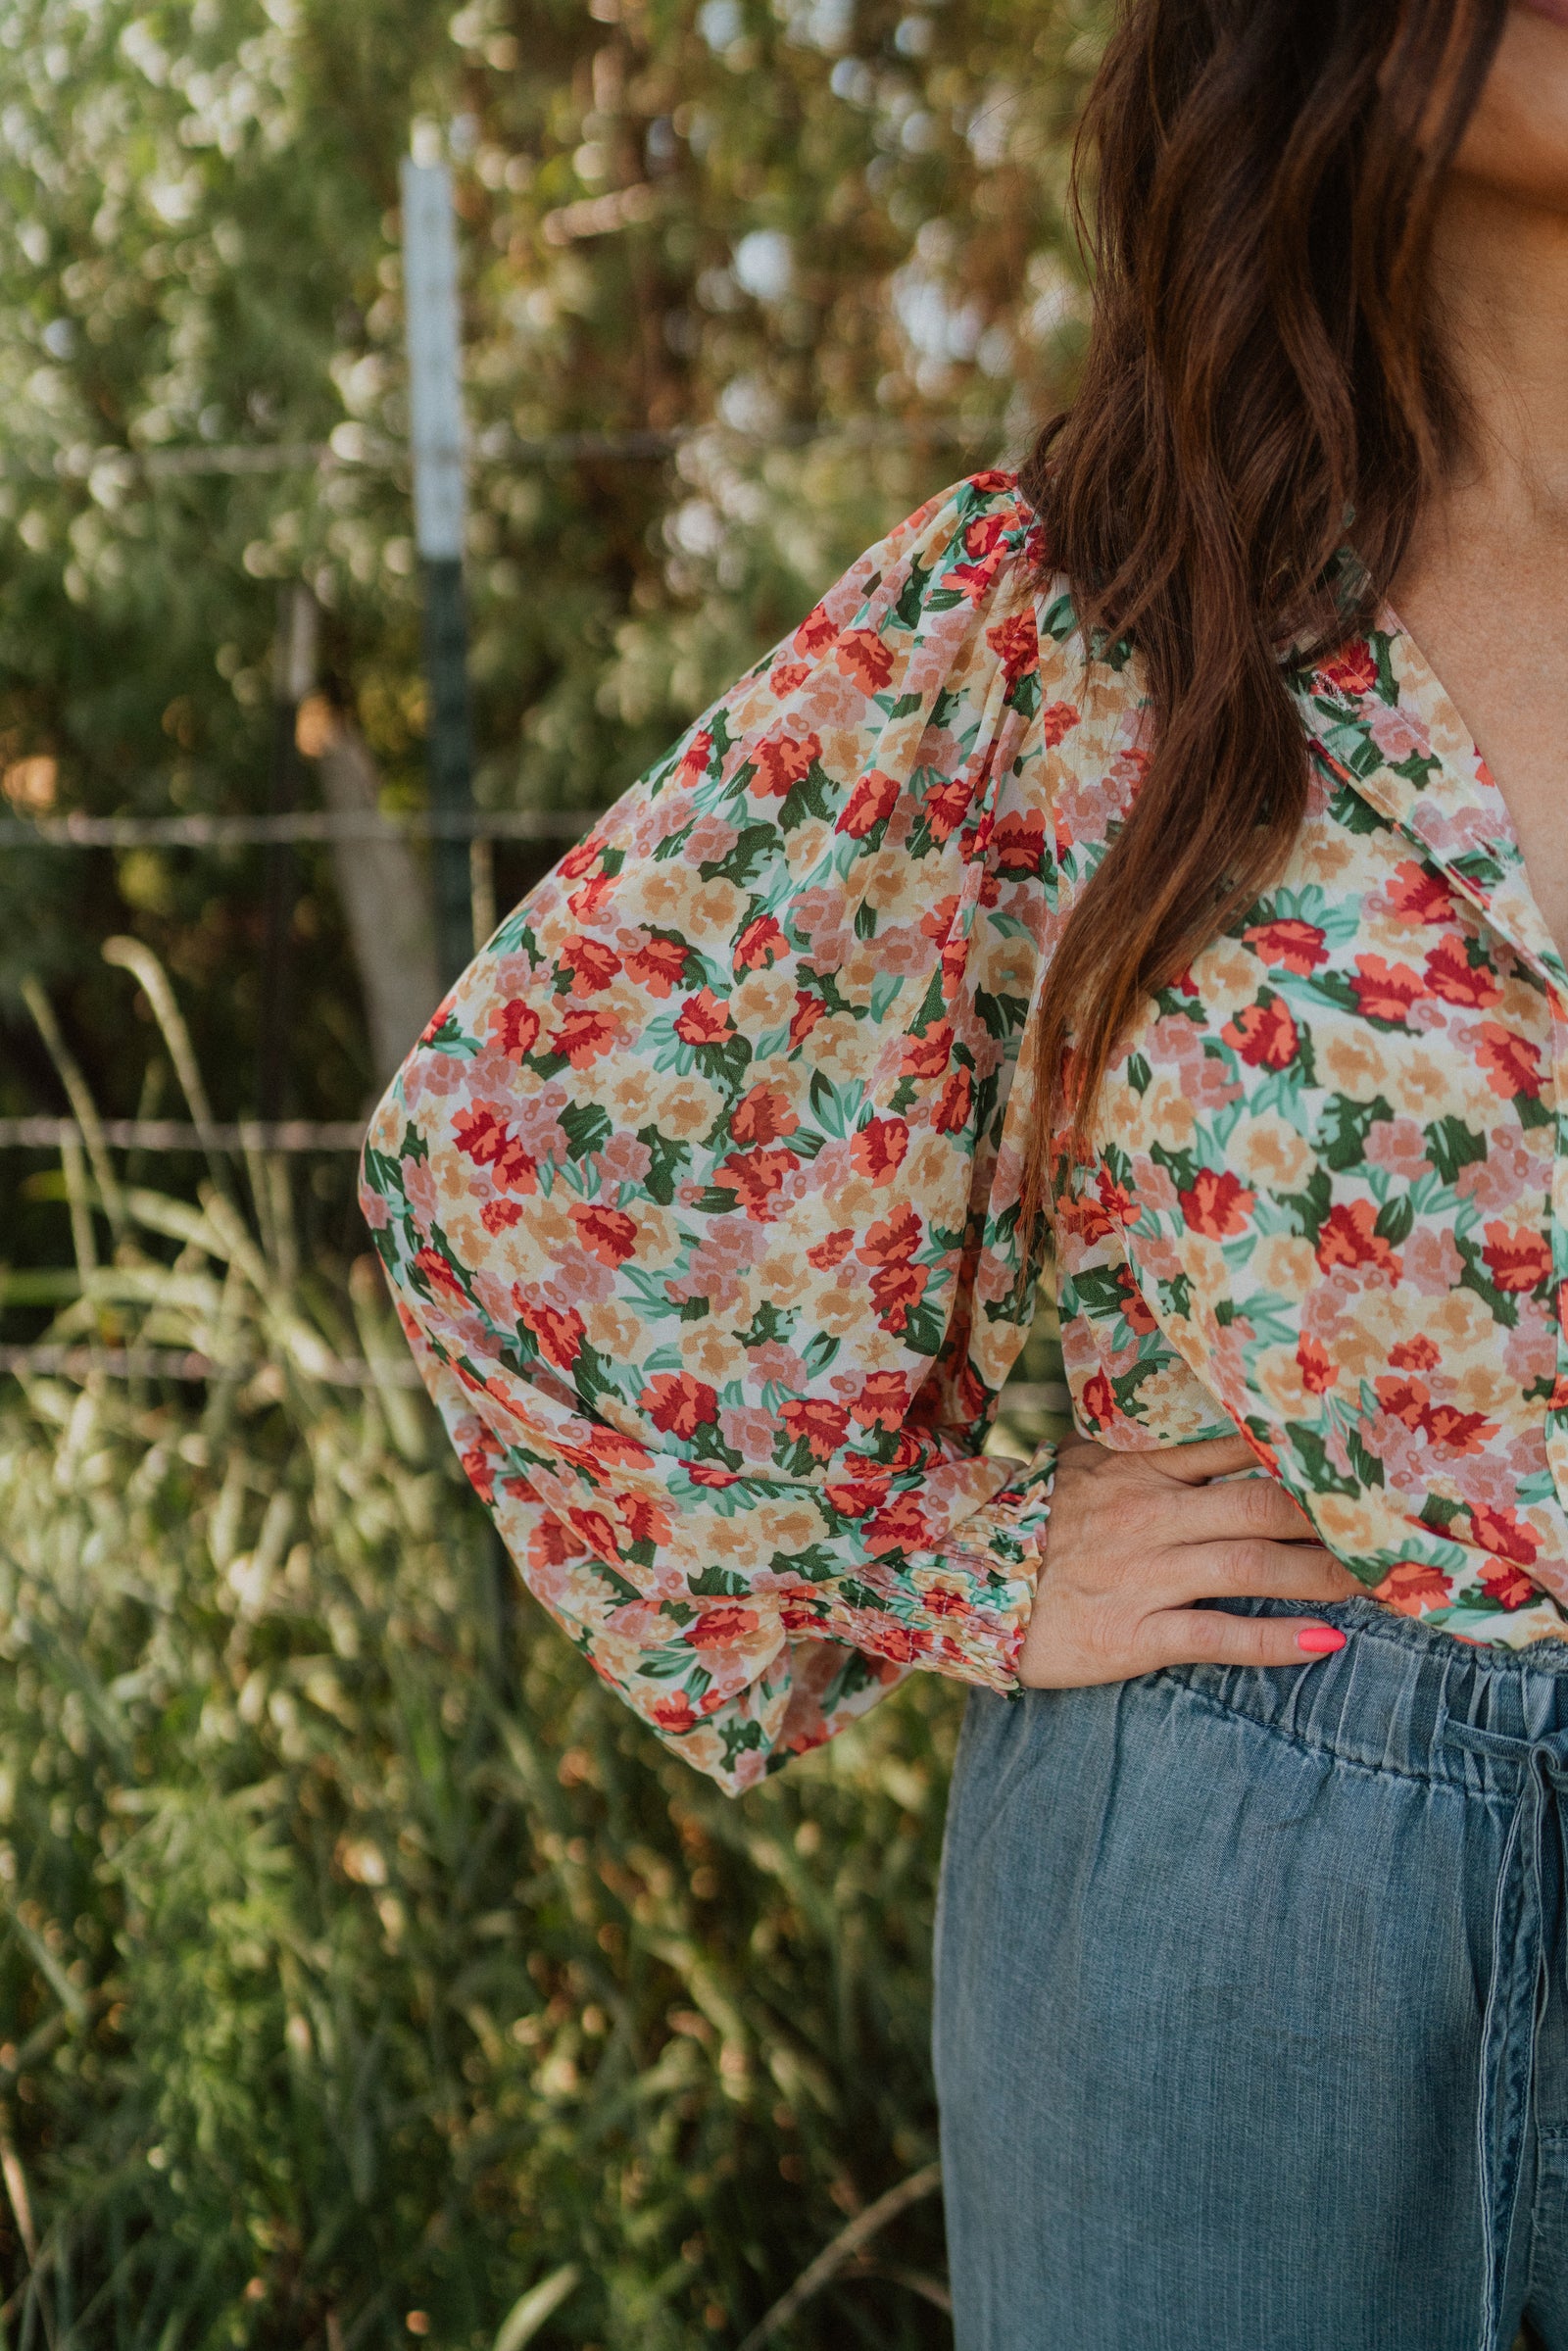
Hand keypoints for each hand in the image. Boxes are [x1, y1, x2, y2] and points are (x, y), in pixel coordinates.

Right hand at [1016, 1430, 1363, 1687]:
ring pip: (1251, 1565)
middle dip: (1331, 1518)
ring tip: (1375, 1583)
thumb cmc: (1023, 1526)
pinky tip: (1323, 1643)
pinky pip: (1215, 1634)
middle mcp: (1149, 1513)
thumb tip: (1185, 1424)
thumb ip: (1131, 1448)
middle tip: (1386, 1528)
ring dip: (1322, 1574)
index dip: (1301, 1457)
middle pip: (1262, 1504)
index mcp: (1137, 1468)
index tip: (1355, 1463)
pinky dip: (1274, 1639)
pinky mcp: (1131, 1633)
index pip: (1237, 1448)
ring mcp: (1143, 1574)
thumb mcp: (1075, 1467)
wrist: (953, 1585)